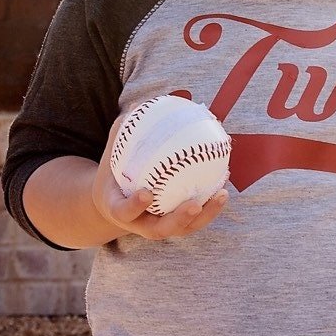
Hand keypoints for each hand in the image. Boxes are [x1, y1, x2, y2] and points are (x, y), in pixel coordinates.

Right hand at [90, 115, 230, 240]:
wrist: (116, 205)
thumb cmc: (115, 176)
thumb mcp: (112, 157)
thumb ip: (122, 134)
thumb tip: (137, 106)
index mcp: (119, 210)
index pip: (125, 212)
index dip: (135, 205)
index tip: (146, 193)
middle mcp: (140, 225)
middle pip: (160, 230)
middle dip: (179, 219)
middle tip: (193, 204)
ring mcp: (160, 227)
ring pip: (184, 229)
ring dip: (205, 214)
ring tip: (221, 194)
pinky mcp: (177, 226)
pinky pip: (196, 220)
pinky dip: (211, 206)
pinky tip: (224, 185)